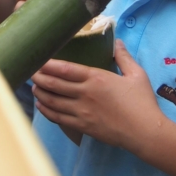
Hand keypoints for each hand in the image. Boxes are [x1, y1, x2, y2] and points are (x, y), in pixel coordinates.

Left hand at [32, 39, 162, 152]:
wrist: (145, 133)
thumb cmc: (142, 103)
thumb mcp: (137, 75)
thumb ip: (124, 57)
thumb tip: (118, 42)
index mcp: (96, 78)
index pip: (65, 68)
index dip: (48, 64)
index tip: (37, 59)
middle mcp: (85, 94)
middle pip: (54, 84)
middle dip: (39, 77)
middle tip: (29, 71)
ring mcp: (82, 112)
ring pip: (52, 101)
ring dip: (40, 93)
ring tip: (34, 86)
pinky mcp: (82, 127)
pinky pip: (58, 118)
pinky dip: (47, 111)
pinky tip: (42, 106)